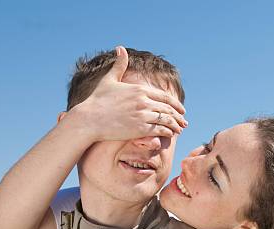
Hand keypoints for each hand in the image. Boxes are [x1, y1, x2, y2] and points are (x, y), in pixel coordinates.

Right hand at [70, 46, 187, 141]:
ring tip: (179, 130)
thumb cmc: (97, 100)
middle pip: (168, 109)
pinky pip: (159, 130)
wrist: (89, 119)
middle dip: (178, 116)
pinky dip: (167, 133)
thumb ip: (119, 65)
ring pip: (166, 120)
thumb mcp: (109, 80)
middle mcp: (143, 101)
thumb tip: (120, 48)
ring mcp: (142, 115)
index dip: (175, 104)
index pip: (164, 97)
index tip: (181, 109)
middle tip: (184, 122)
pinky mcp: (139, 128)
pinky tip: (170, 135)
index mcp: (139, 89)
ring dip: (175, 126)